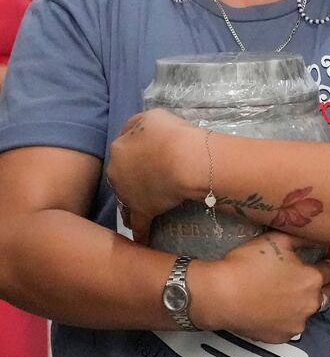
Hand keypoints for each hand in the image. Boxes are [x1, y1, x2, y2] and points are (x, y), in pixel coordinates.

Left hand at [106, 110, 205, 241]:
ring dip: (132, 205)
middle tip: (147, 181)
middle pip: (122, 175)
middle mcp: (118, 170)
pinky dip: (142, 232)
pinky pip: (140, 223)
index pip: (124, 148)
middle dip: (130, 179)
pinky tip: (142, 239)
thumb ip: (142, 124)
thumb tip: (142, 132)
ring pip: (127, 200)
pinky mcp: (143, 210)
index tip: (146, 155)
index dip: (136, 151)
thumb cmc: (172, 135)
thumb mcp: (154, 117)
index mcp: (120, 147)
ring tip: (140, 210)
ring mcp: (129, 192)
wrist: (184, 161)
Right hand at [189, 231, 329, 342]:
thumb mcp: (277, 240)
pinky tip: (271, 310)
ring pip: (306, 311)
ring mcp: (296, 323)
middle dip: (320, 286)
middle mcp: (311, 304)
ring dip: (301, 303)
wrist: (219, 294)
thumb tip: (319, 237)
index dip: (328, 263)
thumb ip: (304, 238)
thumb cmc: (246, 264)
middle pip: (325, 294)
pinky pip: (289, 326)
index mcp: (313, 279)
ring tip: (283, 295)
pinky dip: (285, 318)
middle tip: (305, 280)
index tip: (324, 262)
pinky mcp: (281, 337)